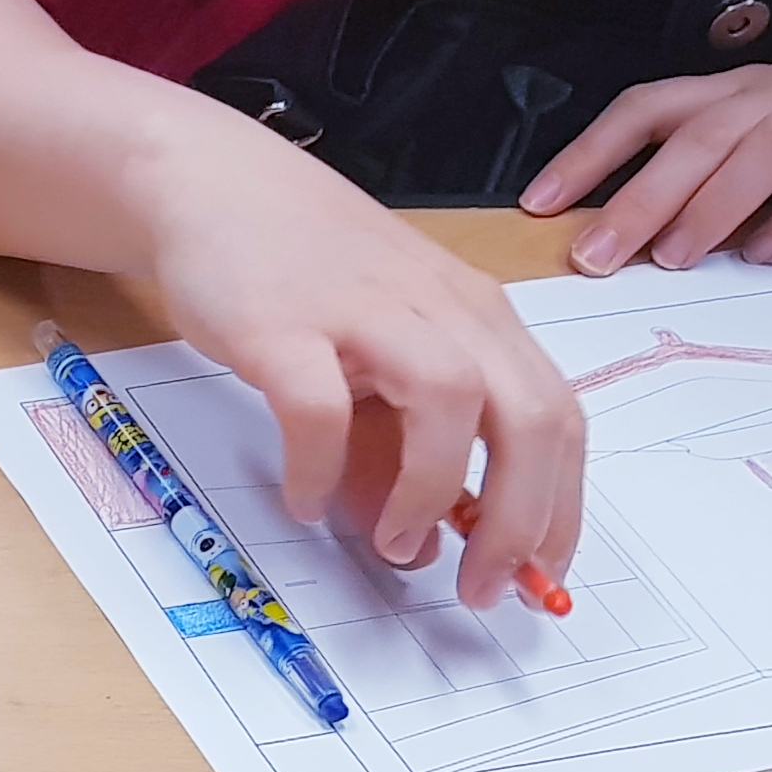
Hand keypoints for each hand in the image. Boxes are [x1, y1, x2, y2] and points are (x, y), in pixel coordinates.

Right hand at [138, 158, 585, 609]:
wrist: (212, 184)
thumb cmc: (304, 271)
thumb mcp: (381, 348)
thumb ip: (404, 441)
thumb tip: (420, 540)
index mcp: (478, 319)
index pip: (557, 418)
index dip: (560, 507)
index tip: (538, 575)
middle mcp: (441, 310)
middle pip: (528, 416)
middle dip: (518, 519)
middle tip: (483, 587)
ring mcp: (365, 312)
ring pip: (447, 403)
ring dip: (432, 492)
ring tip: (397, 543)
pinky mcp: (284, 324)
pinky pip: (318, 408)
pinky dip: (319, 467)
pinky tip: (303, 499)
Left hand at [524, 44, 771, 273]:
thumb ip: (721, 169)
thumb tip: (641, 229)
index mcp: (750, 89)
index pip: (652, 107)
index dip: (592, 152)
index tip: (541, 203)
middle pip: (699, 136)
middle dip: (638, 195)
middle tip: (594, 254)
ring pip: (762, 152)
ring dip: (710, 207)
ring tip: (672, 258)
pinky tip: (769, 254)